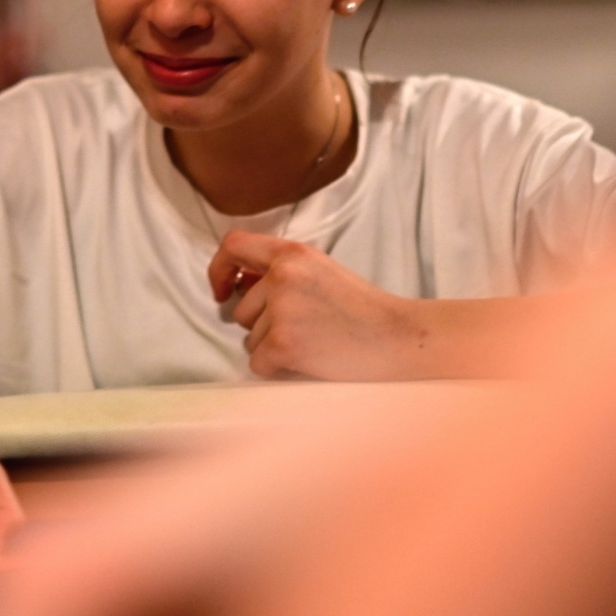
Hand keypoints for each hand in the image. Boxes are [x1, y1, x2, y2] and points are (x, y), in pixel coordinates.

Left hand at [209, 232, 419, 379]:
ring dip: (274, 348)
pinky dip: (278, 370)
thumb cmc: (362, 311)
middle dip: (263, 326)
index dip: (219, 269)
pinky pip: (258, 364)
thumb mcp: (321, 272)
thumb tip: (238, 284)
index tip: (222, 291)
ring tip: (314, 343)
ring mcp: (282, 310)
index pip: (234, 246)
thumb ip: (283, 271)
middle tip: (306, 330)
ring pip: (250, 340)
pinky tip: (310, 361)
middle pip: (241, 309)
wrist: (396, 339)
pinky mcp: (283, 343)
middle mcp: (283, 276)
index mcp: (293, 253)